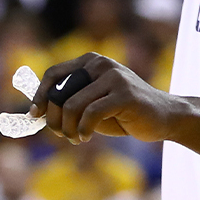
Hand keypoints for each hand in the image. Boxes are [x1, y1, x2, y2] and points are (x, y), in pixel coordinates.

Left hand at [31, 52, 187, 142]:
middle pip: (60, 92)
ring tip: (76, 138)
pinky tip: (86, 137)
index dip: (40, 95)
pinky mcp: (124, 94)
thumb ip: (69, 101)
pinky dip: (83, 130)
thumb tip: (37, 111)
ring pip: (72, 105)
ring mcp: (113, 76)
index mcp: (90, 61)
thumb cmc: (123, 113)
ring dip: (68, 128)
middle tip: (62, 134)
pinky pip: (90, 113)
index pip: (53, 74)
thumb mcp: (92, 103)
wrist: (164, 117)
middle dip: (54, 118)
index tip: (34, 115)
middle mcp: (100, 64)